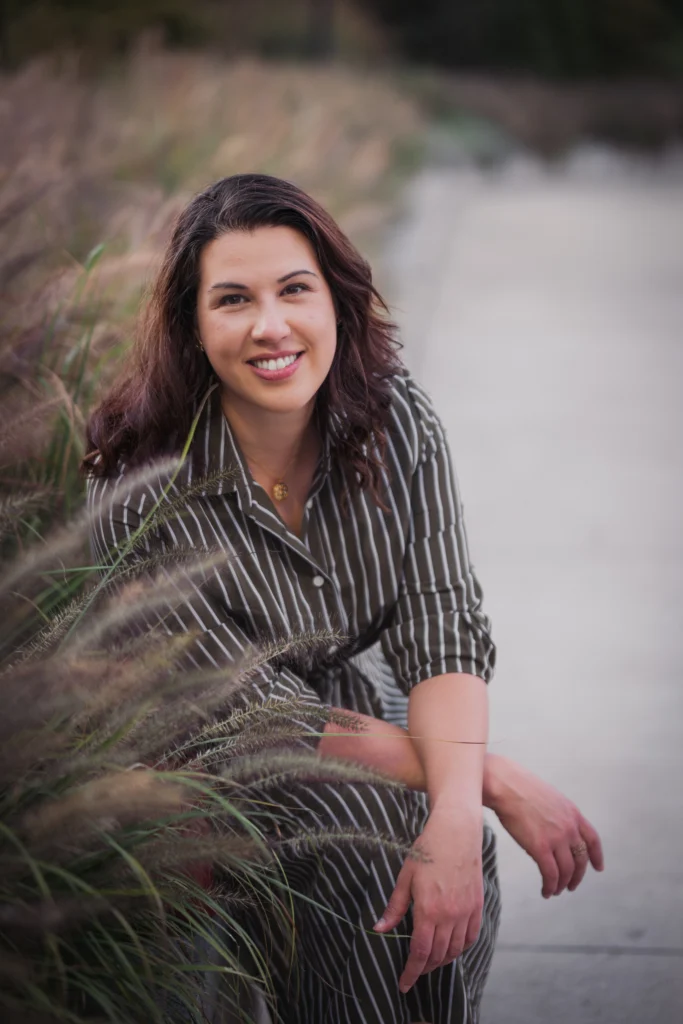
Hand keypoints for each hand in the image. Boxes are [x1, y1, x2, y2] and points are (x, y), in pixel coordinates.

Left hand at [373, 807, 483, 992]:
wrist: (456, 832)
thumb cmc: (428, 850)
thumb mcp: (405, 878)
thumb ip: (395, 907)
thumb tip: (380, 929)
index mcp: (429, 910)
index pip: (420, 953)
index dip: (411, 972)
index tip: (404, 984)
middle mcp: (450, 916)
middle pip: (438, 955)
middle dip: (424, 968)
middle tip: (414, 971)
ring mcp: (466, 911)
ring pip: (455, 949)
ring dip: (442, 960)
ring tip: (430, 961)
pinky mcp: (477, 905)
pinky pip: (471, 937)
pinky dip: (461, 948)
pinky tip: (452, 948)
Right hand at [487, 755, 603, 897]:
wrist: (506, 784)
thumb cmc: (520, 787)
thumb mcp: (549, 797)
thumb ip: (558, 814)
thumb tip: (555, 828)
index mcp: (572, 813)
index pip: (593, 839)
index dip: (597, 856)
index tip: (598, 867)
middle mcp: (569, 827)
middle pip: (581, 860)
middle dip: (577, 876)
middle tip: (571, 885)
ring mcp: (556, 838)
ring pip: (567, 871)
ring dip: (563, 885)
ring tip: (556, 890)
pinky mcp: (540, 847)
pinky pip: (550, 874)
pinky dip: (550, 886)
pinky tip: (546, 891)